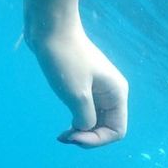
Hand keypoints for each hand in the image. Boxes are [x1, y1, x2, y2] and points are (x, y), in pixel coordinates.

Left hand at [28, 23, 128, 147]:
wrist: (50, 28)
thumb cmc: (64, 59)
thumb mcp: (76, 95)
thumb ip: (85, 118)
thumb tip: (86, 128)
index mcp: (116, 93)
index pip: (117, 131)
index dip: (97, 140)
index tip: (74, 136)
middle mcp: (111, 92)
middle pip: (107, 127)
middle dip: (88, 137)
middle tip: (64, 136)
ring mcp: (97, 89)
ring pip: (96, 121)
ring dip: (81, 131)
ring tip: (63, 134)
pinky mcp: (83, 85)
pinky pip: (86, 111)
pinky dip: (76, 121)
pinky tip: (64, 125)